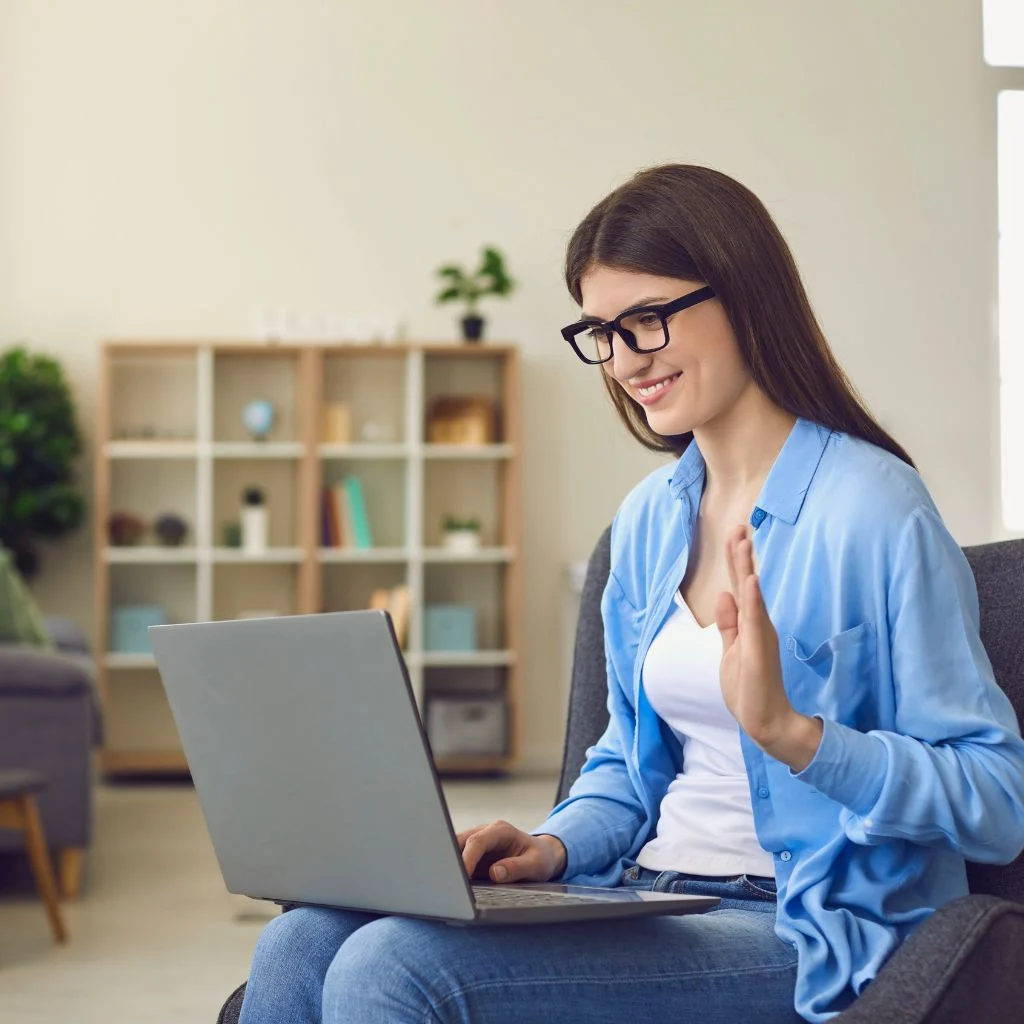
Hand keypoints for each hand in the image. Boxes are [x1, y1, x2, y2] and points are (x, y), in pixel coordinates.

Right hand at [456, 820, 566, 882]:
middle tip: (447, 882)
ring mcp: (478, 842)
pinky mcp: (474, 854)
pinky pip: (458, 858)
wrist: (544, 855)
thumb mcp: (536, 865)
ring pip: (455, 848)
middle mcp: (486, 832)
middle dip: (451, 860)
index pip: (477, 841)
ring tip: (447, 885)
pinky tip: (452, 884)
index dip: (467, 858)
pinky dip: (453, 870)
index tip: (461, 875)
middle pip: (460, 842)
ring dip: (450, 865)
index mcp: (501, 831)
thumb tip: (495, 873)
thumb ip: (516, 868)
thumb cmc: (541, 858)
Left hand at [716, 524, 821, 770]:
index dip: (735, 561)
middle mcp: (757, 624)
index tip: (734, 534)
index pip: (740, 586)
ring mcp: (759, 634)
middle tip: (739, 525)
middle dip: (740, 554)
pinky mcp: (759, 648)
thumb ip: (729, 623)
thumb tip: (724, 595)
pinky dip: (753, 599)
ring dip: (746, 567)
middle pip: (746, 582)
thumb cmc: (749, 688)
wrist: (765, 720)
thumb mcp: (731, 650)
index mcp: (749, 624)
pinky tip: (752, 580)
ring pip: (751, 594)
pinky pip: (755, 620)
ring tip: (744, 540)